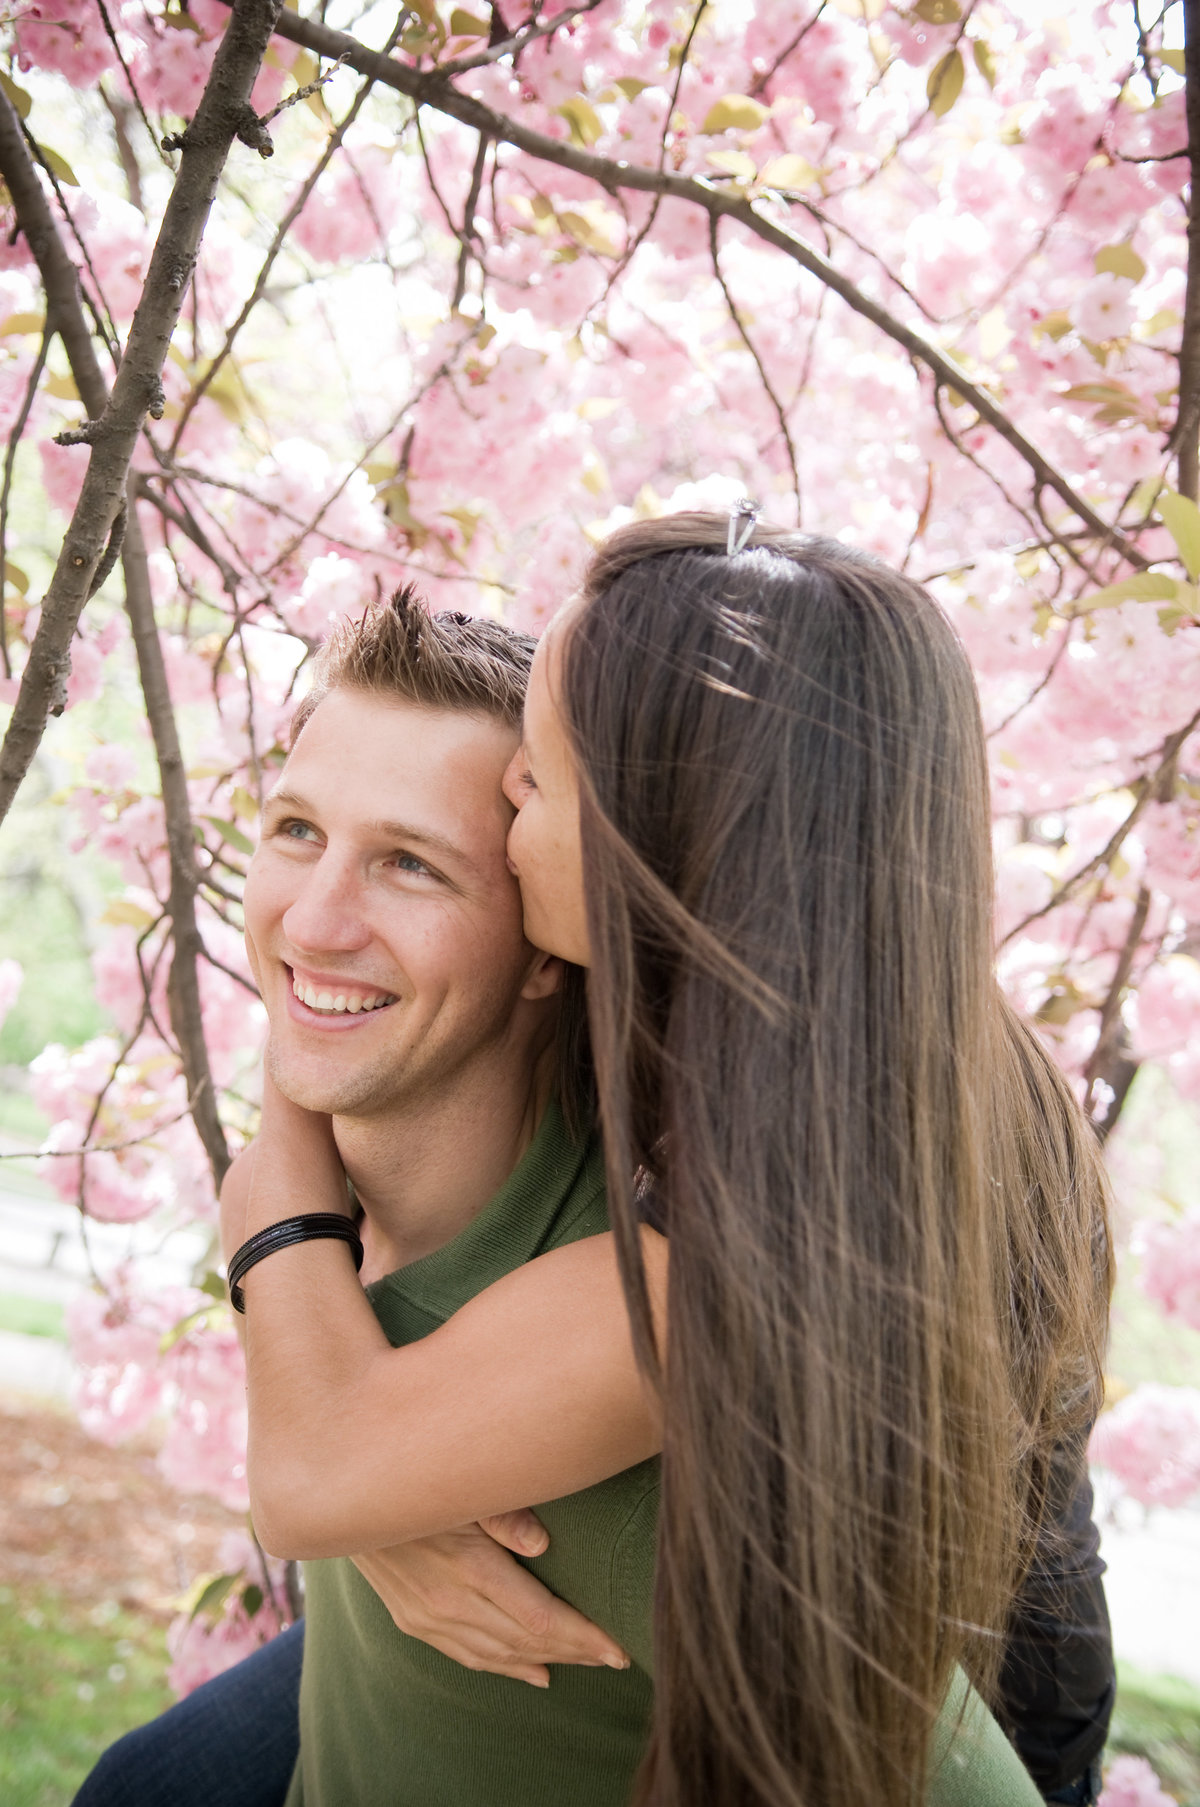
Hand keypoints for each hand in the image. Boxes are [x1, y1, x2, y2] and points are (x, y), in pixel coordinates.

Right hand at [350, 1509, 629, 1687]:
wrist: (343, 1500)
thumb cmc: (415, 1480)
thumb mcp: (460, 1485)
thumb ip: (503, 1511)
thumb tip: (543, 1541)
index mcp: (470, 1568)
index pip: (540, 1618)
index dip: (583, 1638)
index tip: (619, 1648)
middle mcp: (450, 1603)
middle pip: (526, 1642)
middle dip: (576, 1652)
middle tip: (616, 1658)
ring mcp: (428, 1618)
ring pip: (499, 1655)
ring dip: (545, 1662)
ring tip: (586, 1663)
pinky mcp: (413, 1622)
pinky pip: (468, 1657)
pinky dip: (505, 1668)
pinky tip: (534, 1672)